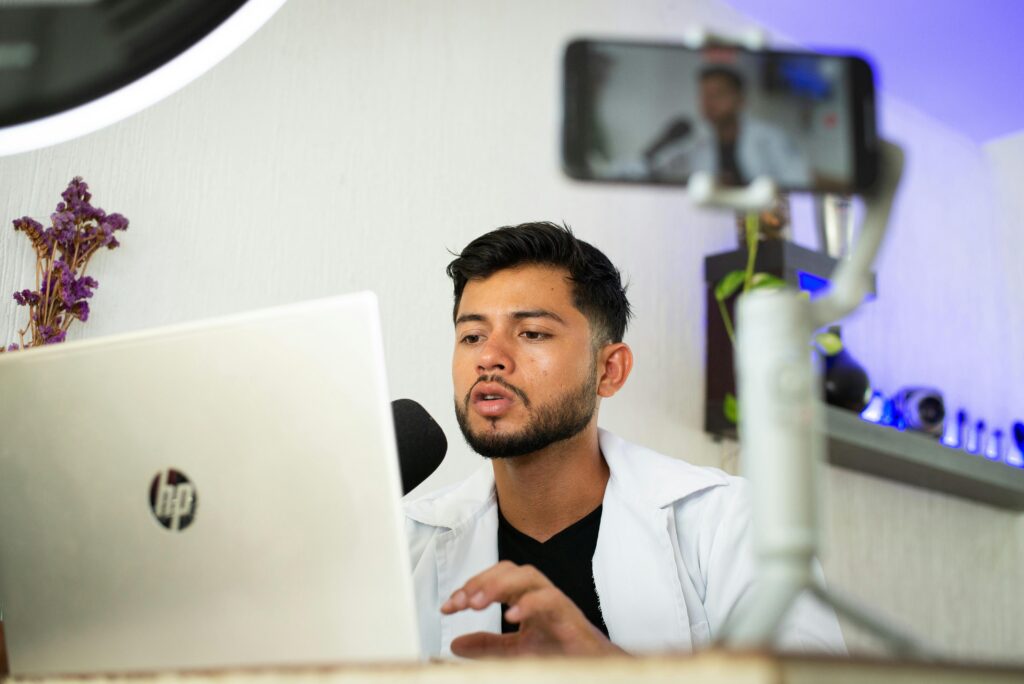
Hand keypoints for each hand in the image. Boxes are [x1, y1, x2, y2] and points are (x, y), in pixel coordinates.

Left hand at [440, 560, 623, 657]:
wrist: (593, 665)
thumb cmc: (559, 651)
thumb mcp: (515, 650)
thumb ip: (487, 645)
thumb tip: (456, 644)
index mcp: (525, 596)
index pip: (494, 578)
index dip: (469, 587)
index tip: (448, 607)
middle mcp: (539, 592)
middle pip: (509, 569)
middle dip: (481, 582)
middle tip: (460, 603)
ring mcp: (556, 601)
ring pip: (529, 575)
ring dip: (500, 585)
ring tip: (478, 603)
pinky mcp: (569, 615)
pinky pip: (550, 599)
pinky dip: (529, 604)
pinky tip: (511, 616)